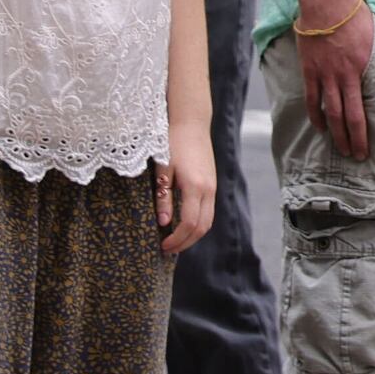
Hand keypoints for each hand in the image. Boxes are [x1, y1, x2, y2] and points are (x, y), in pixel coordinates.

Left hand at [155, 121, 217, 255]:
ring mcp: (212, 187)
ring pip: (208, 221)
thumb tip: (164, 223)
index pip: (190, 223)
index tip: (162, 246)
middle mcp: (208, 189)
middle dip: (185, 243)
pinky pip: (208, 212)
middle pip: (202, 227)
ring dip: (193, 235)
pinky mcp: (212, 184)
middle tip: (167, 250)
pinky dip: (197, 224)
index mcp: (195, 186)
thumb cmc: (172, 143)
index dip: (177, 239)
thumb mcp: (163, 170)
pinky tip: (182, 225)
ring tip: (174, 241)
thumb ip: (164, 197)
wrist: (191, 123)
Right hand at [296, 0, 374, 158]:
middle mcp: (342, 77)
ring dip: (334, 132)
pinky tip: (318, 126)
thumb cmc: (354, 14)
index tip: (366, 147)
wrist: (327, 2)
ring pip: (328, 111)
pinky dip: (314, 113)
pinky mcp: (309, 69)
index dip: (363, 132)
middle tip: (355, 156)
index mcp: (361, 70)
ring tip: (338, 147)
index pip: (361, 110)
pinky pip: (311, 97)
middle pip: (346, 116)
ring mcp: (324, 74)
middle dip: (351, 139)